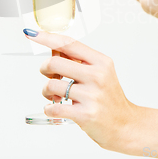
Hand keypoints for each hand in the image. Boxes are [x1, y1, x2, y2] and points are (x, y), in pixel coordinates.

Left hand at [27, 30, 136, 151]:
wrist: (125, 125)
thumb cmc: (109, 99)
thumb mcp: (101, 73)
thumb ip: (79, 60)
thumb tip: (53, 48)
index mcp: (101, 62)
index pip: (68, 43)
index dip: (46, 37)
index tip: (32, 33)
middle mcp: (97, 76)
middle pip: (54, 63)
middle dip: (45, 69)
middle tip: (50, 76)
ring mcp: (92, 96)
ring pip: (51, 85)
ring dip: (46, 92)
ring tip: (55, 96)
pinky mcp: (85, 114)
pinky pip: (53, 107)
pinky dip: (49, 108)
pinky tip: (56, 108)